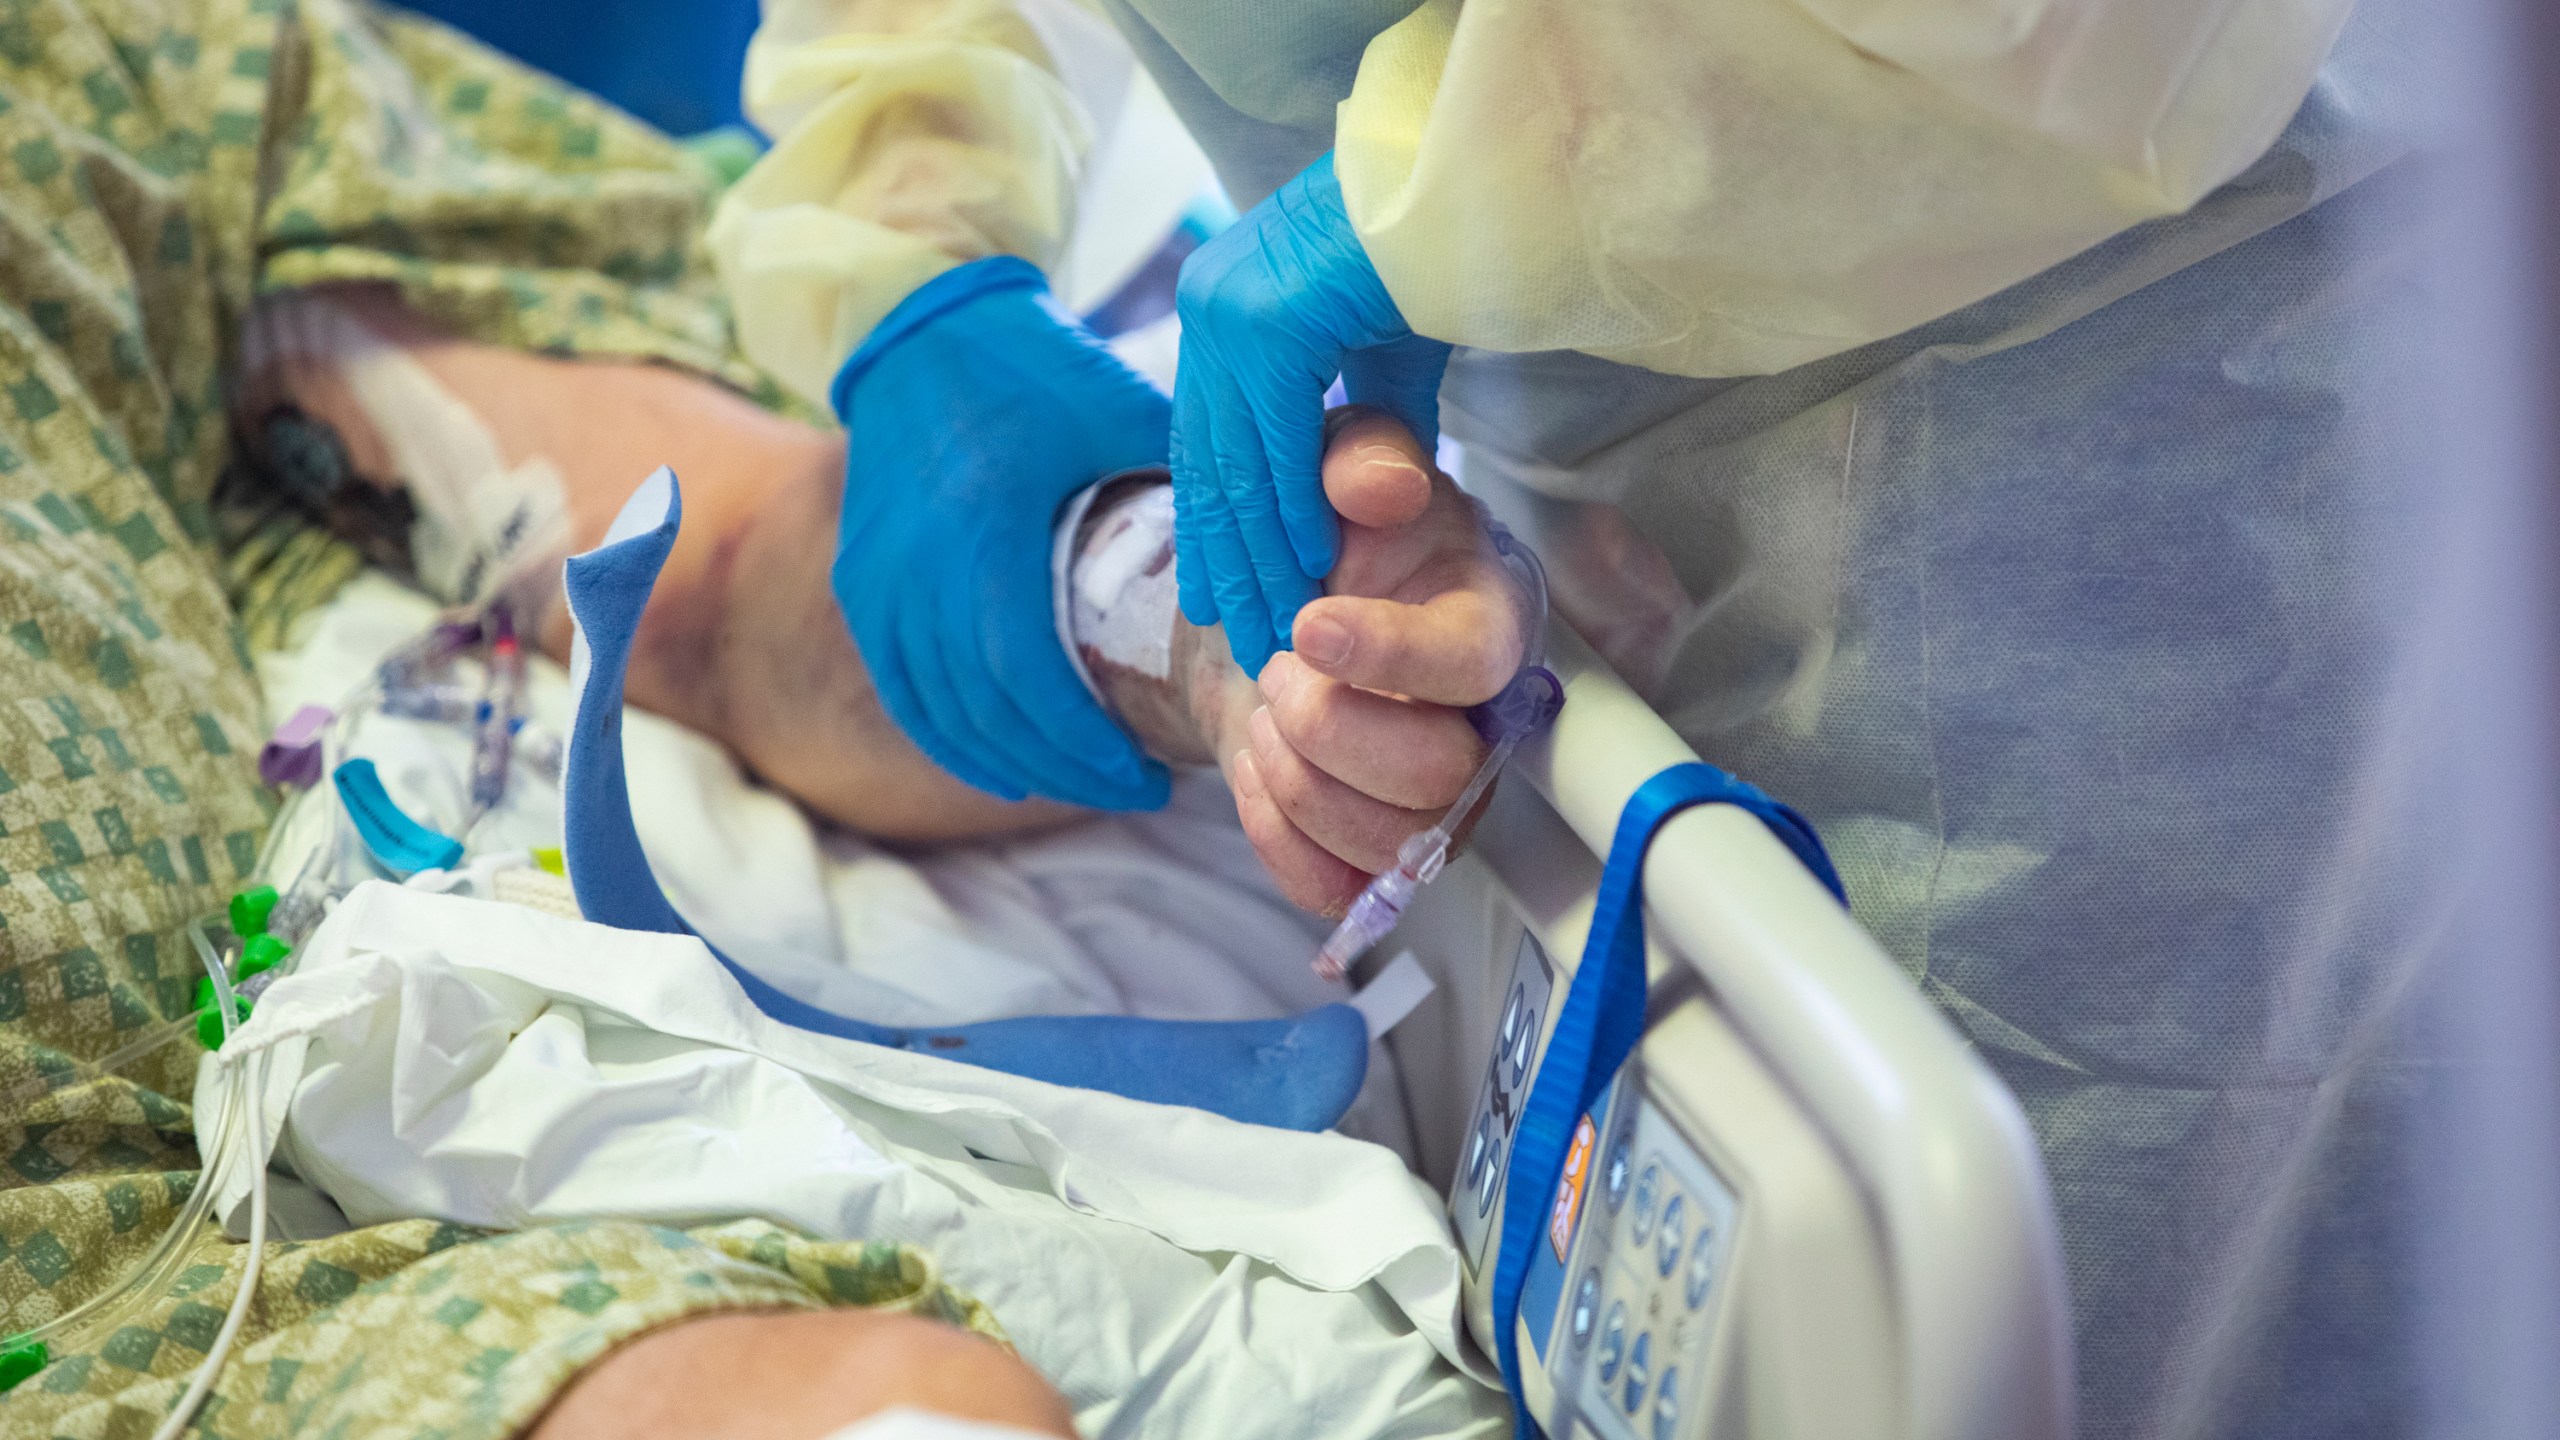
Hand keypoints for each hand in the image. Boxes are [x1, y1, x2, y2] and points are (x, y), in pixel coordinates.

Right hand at [832, 257, 1171, 809]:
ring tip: (1084, 781)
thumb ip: (1187, 479)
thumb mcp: (1117, 409)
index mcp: (985, 536)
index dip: (1088, 746)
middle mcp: (917, 573)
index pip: (1029, 680)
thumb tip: (1273, 544)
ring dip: (1015, 764)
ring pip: (943, 714)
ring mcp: (875, 584)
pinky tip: (1004, 769)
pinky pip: (903, 691)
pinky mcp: (859, 584)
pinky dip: (954, 739)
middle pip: (989, 715)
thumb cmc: (1030, 363)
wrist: (915, 322)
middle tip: (1136, 790)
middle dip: (1066, 769)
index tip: (1151, 778)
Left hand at [1172, 153, 1452, 676]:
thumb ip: (1366, 416)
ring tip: (1279, 625)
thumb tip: (1366, 487)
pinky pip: (1276, 441)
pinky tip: (1311, 567)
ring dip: (1261, 554)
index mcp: (1224, 306)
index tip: (1223, 598)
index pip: (1209, 440)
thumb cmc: (1441, 247)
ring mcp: (1231, 309)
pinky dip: (1293, 508)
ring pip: (1238, 462)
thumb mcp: (1388, 345)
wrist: (1473, 174)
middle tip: (1247, 639)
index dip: (1217, 528)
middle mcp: (1212, 305)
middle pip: (1211, 461)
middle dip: (1230, 559)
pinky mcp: (1269, 319)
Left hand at [1214, 410, 1529, 915]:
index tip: (1309, 626)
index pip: (1473, 665)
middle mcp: (1477, 727)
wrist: (1275, 605)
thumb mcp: (1344, 466)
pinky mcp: (1372, 851)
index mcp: (1489, 623)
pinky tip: (1257, 767)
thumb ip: (1365, 459)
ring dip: (1297, 780)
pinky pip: (1335, 887)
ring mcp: (1431, 803)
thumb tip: (1378, 486)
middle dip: (1329, 728)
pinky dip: (1274, 834)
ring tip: (1267, 712)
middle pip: (1437, 779)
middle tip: (1276, 666)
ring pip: (1389, 843)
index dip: (1391, 655)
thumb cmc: (1334, 535)